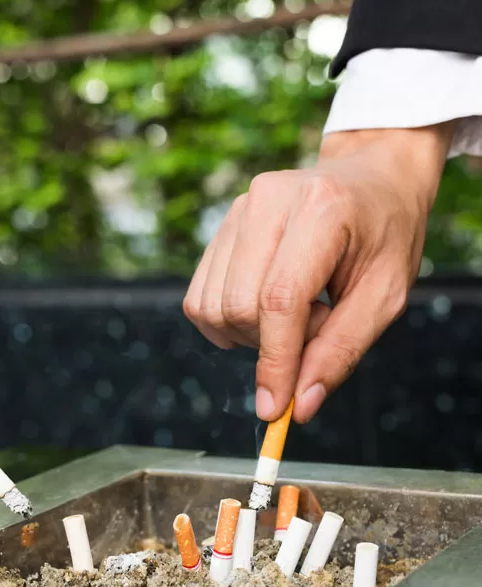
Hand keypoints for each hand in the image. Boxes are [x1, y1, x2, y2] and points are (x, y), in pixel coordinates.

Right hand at [183, 124, 453, 423]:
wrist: (372, 178)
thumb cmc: (386, 236)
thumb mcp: (386, 296)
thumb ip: (341, 350)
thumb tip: (299, 405)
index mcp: (322, 211)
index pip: (279, 299)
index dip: (274, 360)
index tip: (274, 408)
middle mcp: (269, 201)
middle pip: (238, 305)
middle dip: (269, 343)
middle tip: (316, 326)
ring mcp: (238, 208)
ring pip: (212, 304)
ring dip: (247, 333)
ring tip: (295, 311)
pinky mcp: (222, 223)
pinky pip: (200, 295)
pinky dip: (227, 320)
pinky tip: (265, 306)